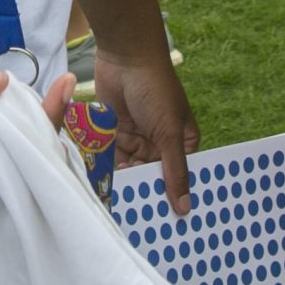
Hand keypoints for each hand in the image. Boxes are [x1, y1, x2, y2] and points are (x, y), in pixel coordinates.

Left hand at [94, 44, 199, 215]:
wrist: (124, 55)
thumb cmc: (155, 89)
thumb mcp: (168, 132)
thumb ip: (175, 170)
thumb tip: (186, 208)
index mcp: (182, 143)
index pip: (178, 178)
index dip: (171, 199)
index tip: (164, 229)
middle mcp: (160, 144)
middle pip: (151, 177)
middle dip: (142, 194)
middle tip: (135, 227)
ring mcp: (136, 139)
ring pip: (128, 171)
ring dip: (121, 185)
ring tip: (115, 215)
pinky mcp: (112, 133)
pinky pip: (109, 159)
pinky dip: (105, 171)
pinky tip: (99, 192)